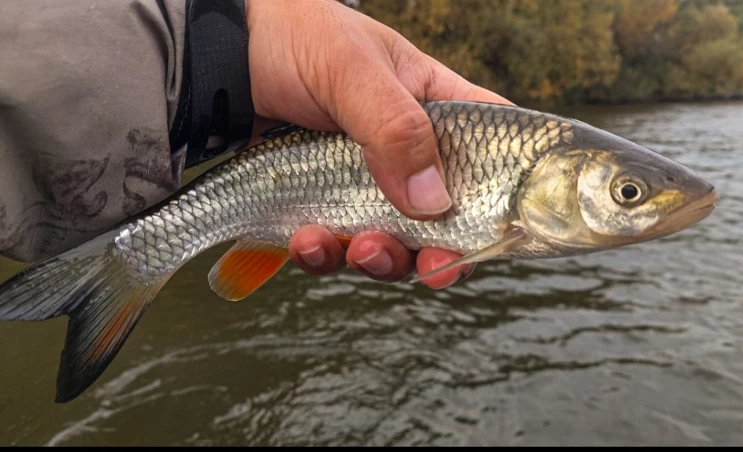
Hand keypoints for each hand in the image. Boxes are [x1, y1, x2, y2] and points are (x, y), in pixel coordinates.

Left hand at [245, 0, 510, 288]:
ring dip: (382, 259)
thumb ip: (396, 128)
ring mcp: (366, 184)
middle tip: (433, 268)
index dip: (511, 193)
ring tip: (357, 249)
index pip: (495, 151)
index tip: (507, 231)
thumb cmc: (292, 37)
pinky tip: (306, 240)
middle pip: (449, 219)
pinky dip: (325, 255)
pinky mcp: (322, 206)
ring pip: (395, 243)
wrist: (216, 62)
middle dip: (442, 252)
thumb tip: (434, 203)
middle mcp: (409, 153)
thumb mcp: (352, 69)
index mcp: (437, 108)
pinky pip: (336, 247)